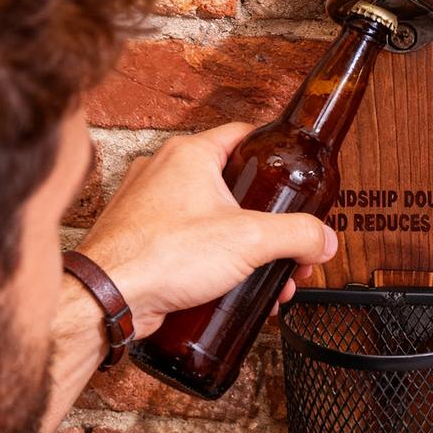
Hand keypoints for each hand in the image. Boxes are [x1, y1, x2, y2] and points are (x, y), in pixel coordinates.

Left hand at [76, 123, 337, 337]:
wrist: (109, 298)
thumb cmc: (161, 255)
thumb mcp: (250, 240)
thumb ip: (297, 236)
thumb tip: (323, 240)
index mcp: (190, 155)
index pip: (244, 135)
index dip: (276, 153)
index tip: (295, 172)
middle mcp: (165, 173)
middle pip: (234, 186)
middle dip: (269, 222)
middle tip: (289, 245)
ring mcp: (150, 207)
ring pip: (213, 218)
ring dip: (246, 248)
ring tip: (269, 279)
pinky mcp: (143, 240)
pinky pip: (190, 243)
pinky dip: (215, 261)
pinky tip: (234, 290)